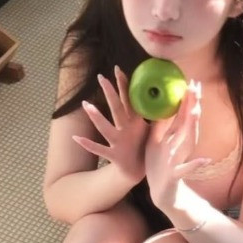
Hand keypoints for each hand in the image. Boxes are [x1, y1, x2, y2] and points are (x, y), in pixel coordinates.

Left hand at [72, 67, 149, 183]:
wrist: (139, 172)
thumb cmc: (144, 147)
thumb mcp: (153, 130)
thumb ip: (156, 115)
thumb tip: (166, 100)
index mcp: (137, 122)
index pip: (130, 100)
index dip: (124, 84)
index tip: (118, 69)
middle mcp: (128, 130)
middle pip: (117, 109)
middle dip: (110, 92)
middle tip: (101, 78)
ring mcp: (120, 143)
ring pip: (106, 128)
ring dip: (96, 117)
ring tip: (85, 104)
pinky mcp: (114, 156)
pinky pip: (99, 149)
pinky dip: (87, 144)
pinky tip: (75, 137)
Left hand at [145, 81, 209, 211]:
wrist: (161, 191)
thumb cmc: (159, 164)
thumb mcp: (156, 141)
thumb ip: (161, 124)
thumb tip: (159, 103)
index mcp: (174, 137)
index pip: (182, 114)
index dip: (186, 99)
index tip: (191, 82)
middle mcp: (180, 145)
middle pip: (188, 123)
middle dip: (192, 106)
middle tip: (196, 89)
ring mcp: (179, 159)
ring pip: (188, 141)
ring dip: (193, 127)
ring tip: (197, 113)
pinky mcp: (176, 174)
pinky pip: (185, 169)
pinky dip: (195, 165)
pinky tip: (206, 160)